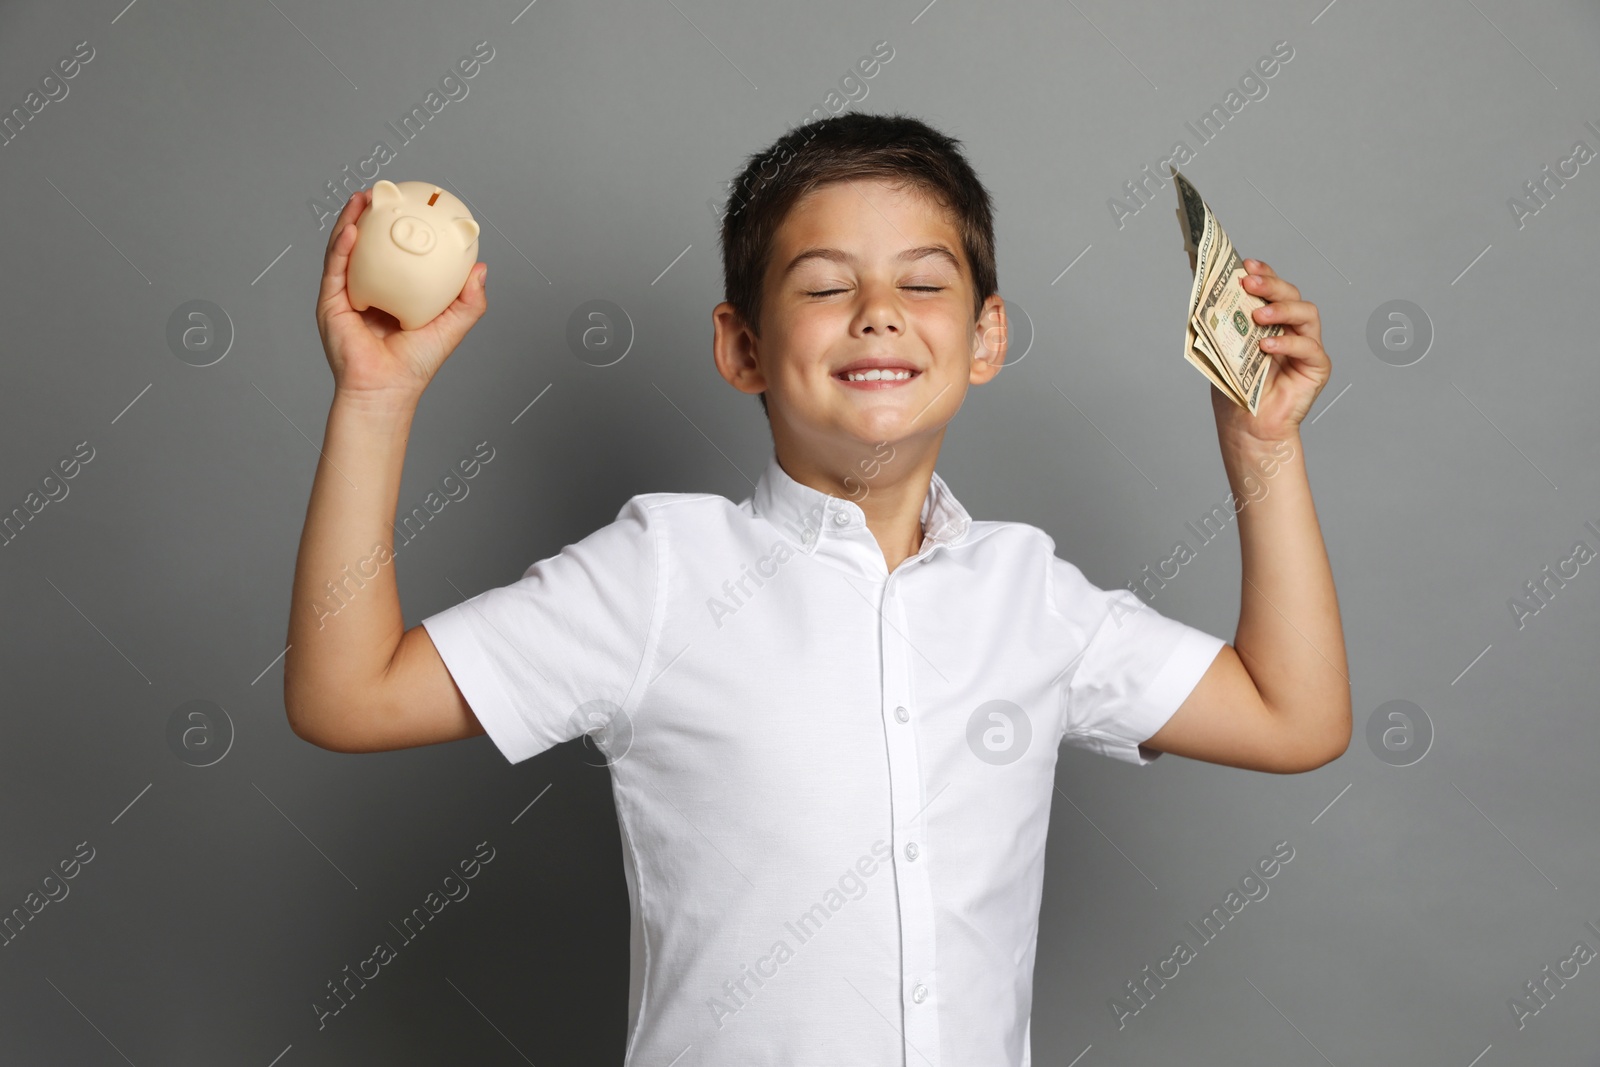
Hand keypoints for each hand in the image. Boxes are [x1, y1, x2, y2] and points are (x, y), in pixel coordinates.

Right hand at [315, 189, 488, 403]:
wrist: (387, 389)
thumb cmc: (416, 365)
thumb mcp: (452, 326)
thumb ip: (469, 300)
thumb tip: (481, 268)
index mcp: (393, 294)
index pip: (395, 254)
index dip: (400, 229)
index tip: (411, 205)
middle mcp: (367, 291)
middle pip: (367, 245)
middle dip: (372, 215)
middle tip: (384, 192)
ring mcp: (346, 295)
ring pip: (345, 249)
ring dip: (352, 221)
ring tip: (364, 199)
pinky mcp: (330, 303)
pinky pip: (335, 268)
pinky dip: (342, 246)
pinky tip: (353, 228)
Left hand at [1210, 259, 1330, 445]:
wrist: (1246, 426)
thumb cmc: (1235, 389)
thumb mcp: (1220, 348)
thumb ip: (1217, 319)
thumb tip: (1200, 286)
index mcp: (1270, 320)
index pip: (1271, 288)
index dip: (1262, 272)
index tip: (1245, 263)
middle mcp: (1291, 328)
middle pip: (1290, 294)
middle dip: (1270, 284)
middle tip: (1249, 282)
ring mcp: (1307, 345)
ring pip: (1306, 313)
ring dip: (1281, 309)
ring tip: (1258, 316)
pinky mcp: (1317, 367)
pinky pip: (1308, 348)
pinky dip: (1288, 345)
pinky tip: (1267, 346)